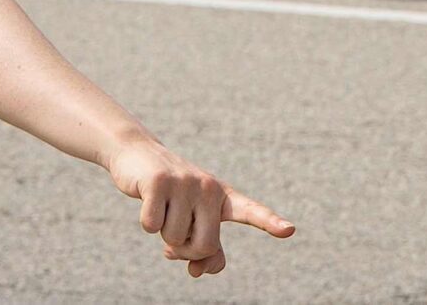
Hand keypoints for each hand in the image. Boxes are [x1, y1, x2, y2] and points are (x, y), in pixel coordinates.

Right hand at [107, 137, 294, 277]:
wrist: (136, 155)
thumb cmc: (170, 193)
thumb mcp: (191, 218)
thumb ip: (205, 250)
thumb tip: (197, 272)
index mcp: (221, 196)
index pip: (250, 211)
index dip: (270, 222)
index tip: (289, 230)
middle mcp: (208, 187)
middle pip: (205, 246)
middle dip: (185, 251)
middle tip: (174, 239)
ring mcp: (184, 182)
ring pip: (175, 239)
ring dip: (163, 234)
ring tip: (162, 210)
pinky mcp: (158, 181)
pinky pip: (152, 225)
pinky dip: (147, 222)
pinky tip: (147, 201)